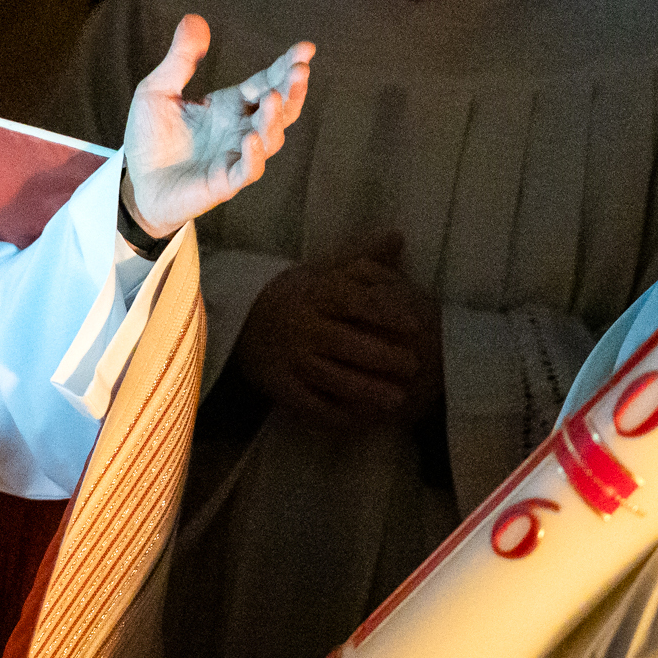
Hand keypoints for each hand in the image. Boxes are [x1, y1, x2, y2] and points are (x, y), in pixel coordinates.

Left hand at [122, 15, 312, 236]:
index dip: (287, 66)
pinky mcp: (224, 183)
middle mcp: (241, 129)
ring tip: (272, 98)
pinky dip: (254, 157)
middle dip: (292, 90)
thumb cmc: (150, 138)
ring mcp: (236, 156)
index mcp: (231, 105)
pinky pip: (246, 171)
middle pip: (279, 109)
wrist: (137, 184)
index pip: (267, 82)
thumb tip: (194, 18)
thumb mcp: (158, 90)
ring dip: (274, 120)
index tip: (306, 49)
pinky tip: (252, 139)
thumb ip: (180, 59)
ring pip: (270, 139)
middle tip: (300, 70)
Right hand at [231, 233, 441, 427]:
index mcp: (316, 293)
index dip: (385, 314)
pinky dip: (335, 415)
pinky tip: (363, 421)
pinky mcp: (279, 385)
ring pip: (329, 376)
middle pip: (344, 343)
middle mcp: (302, 325)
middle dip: (380, 356)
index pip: (353, 302)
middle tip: (414, 367)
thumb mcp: (324, 270)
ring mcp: (289, 358)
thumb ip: (363, 258)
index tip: (416, 326)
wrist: (241, 318)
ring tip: (397, 400)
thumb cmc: (298, 294)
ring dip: (364, 390)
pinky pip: (308, 403)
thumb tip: (397, 235)